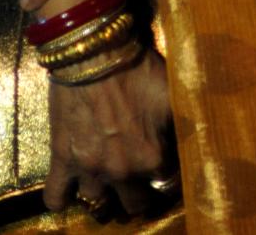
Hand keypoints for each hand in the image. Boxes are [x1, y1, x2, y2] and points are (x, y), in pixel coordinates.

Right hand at [45, 47, 173, 217]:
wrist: (93, 50)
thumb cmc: (135, 66)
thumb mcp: (170, 93)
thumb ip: (184, 124)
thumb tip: (200, 137)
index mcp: (152, 157)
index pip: (165, 183)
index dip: (164, 172)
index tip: (159, 162)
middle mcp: (122, 171)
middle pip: (134, 204)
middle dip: (137, 192)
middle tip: (136, 178)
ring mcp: (89, 169)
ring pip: (97, 205)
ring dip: (103, 196)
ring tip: (105, 181)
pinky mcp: (62, 159)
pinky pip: (55, 197)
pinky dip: (60, 198)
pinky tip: (69, 189)